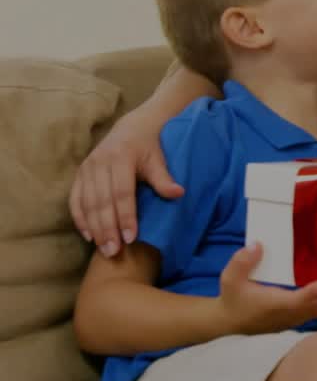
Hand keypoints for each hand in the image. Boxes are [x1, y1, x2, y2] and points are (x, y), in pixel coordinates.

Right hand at [69, 112, 182, 255]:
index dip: (125, 216)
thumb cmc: (149, 147)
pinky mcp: (79, 174)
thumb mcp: (158, 159)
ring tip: (103, 248)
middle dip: (107, 228)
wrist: (132, 128)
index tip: (131, 238)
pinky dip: (80, 219)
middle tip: (114, 252)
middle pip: (101, 201)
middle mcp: (99, 162)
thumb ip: (164, 178)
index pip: (122, 192)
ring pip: (86, 203)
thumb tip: (179, 193)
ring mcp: (86, 168)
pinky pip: (74, 200)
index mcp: (121, 157)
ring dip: (94, 228)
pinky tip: (88, 236)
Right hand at [218, 243, 316, 334]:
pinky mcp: (296, 319)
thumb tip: (257, 245)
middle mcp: (288, 314)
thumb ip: (242, 262)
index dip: (308, 294)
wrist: (229, 321)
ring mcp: (294, 318)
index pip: (295, 301)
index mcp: (274, 304)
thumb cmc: (232, 298)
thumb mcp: (230, 278)